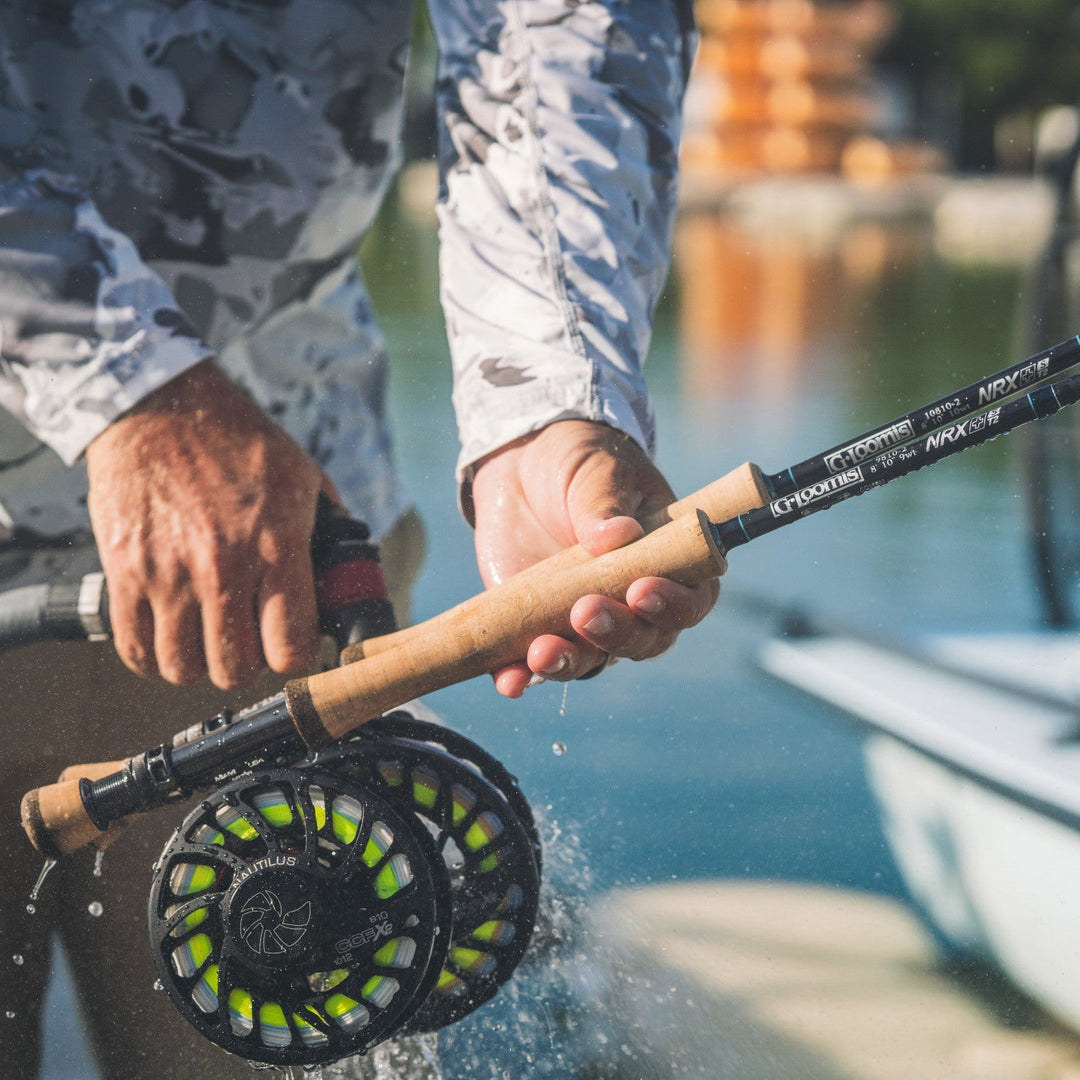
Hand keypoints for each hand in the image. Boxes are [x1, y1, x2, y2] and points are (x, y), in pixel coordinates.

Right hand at [86, 360, 332, 689]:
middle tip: (249, 642)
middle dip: (248, 664)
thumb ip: (325, 527)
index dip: (294, 657)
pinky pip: (136, 649)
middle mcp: (222, 567)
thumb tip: (343, 570)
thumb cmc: (235, 439)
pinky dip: (153, 657)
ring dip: (200, 664)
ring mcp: (168, 574)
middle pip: (236, 669)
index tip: (292, 647)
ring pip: (184, 669)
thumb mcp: (301, 475)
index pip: (289, 648)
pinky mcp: (125, 572)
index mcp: (276, 545)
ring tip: (208, 639)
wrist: (159, 407)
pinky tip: (169, 637)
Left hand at [471, 420, 719, 697]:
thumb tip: (616, 536)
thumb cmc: (577, 462)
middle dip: (616, 635)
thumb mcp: (596, 470)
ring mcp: (586, 620)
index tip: (642, 591)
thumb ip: (605, 503)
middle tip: (585, 612)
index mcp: (669, 563)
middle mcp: (633, 603)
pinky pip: (532, 664)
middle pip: (642, 641)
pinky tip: (507, 682)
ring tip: (541, 653)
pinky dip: (520, 678)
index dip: (674, 606)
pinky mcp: (538, 626)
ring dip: (567, 663)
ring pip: (589, 660)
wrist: (521, 463)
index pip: (691, 600)